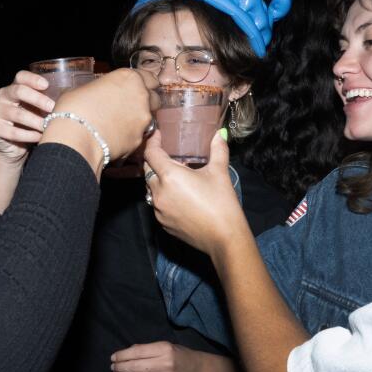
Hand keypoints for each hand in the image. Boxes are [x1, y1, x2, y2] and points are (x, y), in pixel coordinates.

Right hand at [0, 70, 54, 165]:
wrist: (13, 146)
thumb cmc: (30, 123)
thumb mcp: (38, 110)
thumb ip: (48, 102)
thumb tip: (72, 100)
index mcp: (14, 87)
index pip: (21, 77)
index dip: (33, 79)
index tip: (46, 85)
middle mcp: (3, 96)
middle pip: (18, 91)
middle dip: (38, 99)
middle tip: (52, 108)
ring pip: (17, 114)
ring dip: (35, 121)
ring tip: (48, 126)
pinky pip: (12, 132)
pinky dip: (28, 135)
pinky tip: (39, 137)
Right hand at [51, 68, 155, 163]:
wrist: (76, 138)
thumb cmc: (74, 109)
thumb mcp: (82, 89)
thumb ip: (98, 88)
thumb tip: (95, 93)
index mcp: (128, 78)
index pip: (149, 77)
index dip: (143, 83)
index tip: (137, 88)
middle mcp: (141, 96)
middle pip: (154, 97)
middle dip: (146, 101)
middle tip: (130, 106)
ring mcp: (144, 119)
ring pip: (150, 117)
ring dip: (140, 119)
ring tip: (122, 124)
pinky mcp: (140, 139)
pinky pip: (140, 135)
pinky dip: (131, 135)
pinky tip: (117, 137)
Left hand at [111, 341, 207, 371]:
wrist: (199, 370)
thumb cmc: (180, 355)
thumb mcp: (166, 346)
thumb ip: (147, 349)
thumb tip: (126, 353)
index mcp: (164, 349)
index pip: (137, 352)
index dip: (122, 355)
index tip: (113, 357)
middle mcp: (165, 364)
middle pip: (135, 367)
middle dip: (120, 367)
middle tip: (113, 367)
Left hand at [143, 131, 247, 257]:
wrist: (224, 237)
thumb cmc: (222, 203)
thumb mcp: (220, 172)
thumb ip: (217, 150)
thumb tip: (219, 134)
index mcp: (170, 176)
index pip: (151, 154)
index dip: (152, 142)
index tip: (158, 135)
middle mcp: (159, 192)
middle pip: (147, 170)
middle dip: (154, 160)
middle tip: (168, 154)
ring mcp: (158, 210)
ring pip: (150, 188)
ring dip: (157, 179)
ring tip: (174, 175)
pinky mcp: (162, 223)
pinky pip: (156, 204)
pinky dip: (162, 195)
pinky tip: (178, 195)